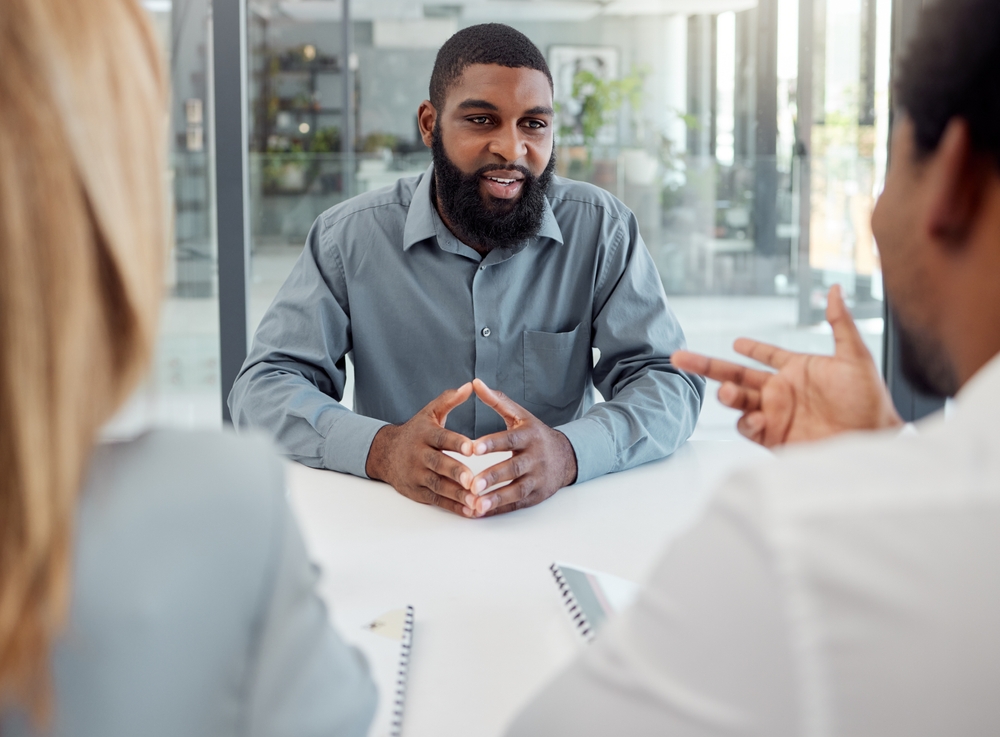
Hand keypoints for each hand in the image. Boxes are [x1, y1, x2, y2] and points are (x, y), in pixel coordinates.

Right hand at [365, 383, 477, 515]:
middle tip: (472, 480)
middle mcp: (419, 455)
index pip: (441, 438)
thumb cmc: (415, 432)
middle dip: (455, 473)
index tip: (472, 448)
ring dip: (456, 495)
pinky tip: (469, 511)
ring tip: (475, 501)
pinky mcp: (418, 492)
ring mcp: (417, 475)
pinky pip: (437, 500)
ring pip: (437, 486)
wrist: (384, 453)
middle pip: (438, 464)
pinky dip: (453, 507)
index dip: (456, 443)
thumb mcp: (429, 413)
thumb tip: (470, 385)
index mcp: (425, 434)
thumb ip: (449, 400)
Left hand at [464, 378, 577, 516]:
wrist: (566, 456)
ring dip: (497, 498)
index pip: (510, 439)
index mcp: (529, 435)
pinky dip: (500, 508)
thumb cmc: (534, 434)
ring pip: (517, 489)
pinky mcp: (537, 495)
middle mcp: (535, 457)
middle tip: (473, 484)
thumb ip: (497, 401)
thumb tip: (475, 383)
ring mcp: (538, 478)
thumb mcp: (520, 415)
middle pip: (514, 468)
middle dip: (493, 476)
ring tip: (476, 504)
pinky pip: (517, 503)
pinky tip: (482, 512)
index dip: (492, 443)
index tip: (473, 448)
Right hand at [671, 286, 901, 447]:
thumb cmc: (869, 400)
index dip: (752, 348)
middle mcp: (781, 391)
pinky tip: (753, 419)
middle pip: (735, 376)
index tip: (736, 341)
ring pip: (738, 402)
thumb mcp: (854, 356)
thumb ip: (840, 323)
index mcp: (797, 369)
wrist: (872, 440)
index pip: (767, 355)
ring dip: (728, 395)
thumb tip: (836, 289)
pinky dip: (744, 423)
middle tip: (680, 357)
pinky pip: (748, 428)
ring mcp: (775, 414)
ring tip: (728, 393)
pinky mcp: (774, 437)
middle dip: (707, 366)